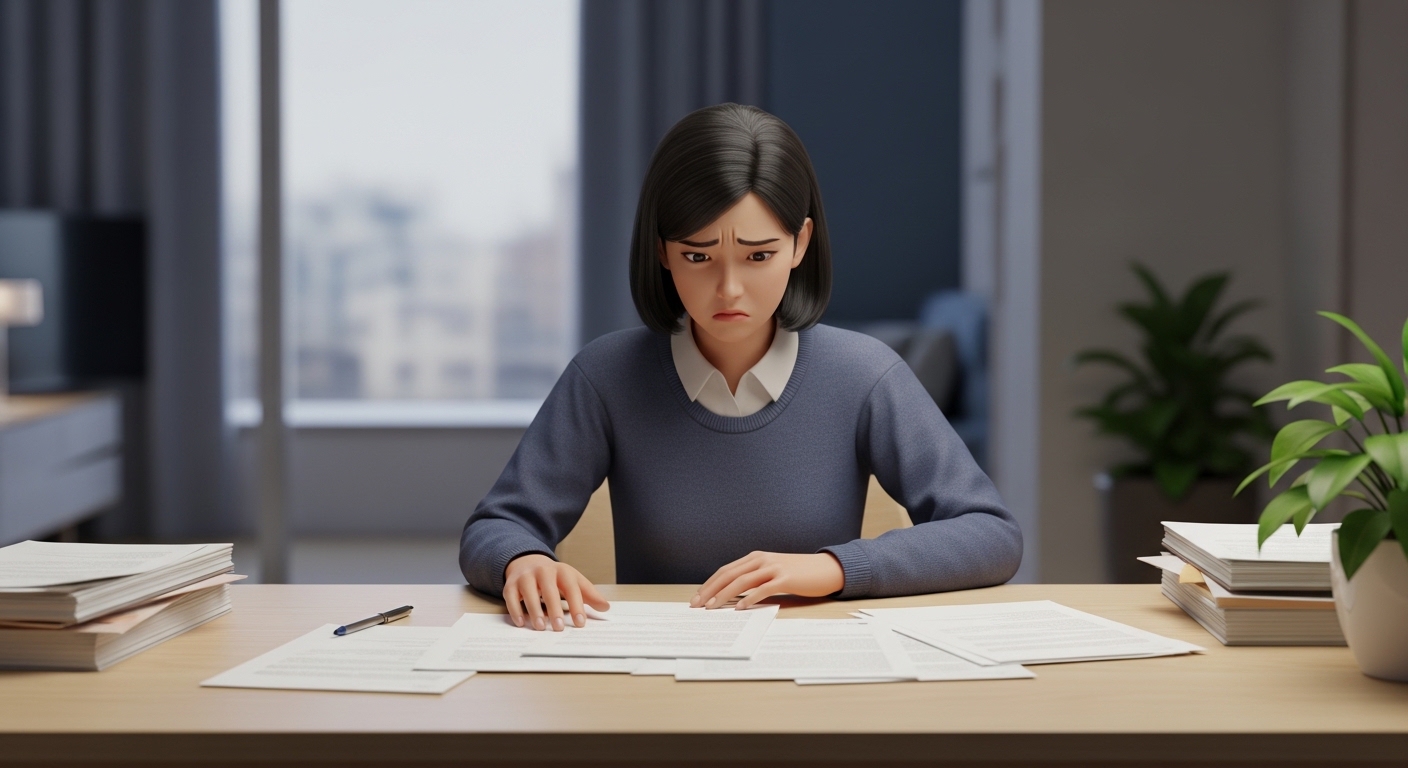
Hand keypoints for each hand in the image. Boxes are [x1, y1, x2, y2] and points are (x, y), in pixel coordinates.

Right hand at [503, 554, 608, 630]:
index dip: (576, 605)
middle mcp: (543, 571)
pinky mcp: (511, 584)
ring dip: (534, 611)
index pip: (572, 588)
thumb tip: (606, 607)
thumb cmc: (555, 578)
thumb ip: (589, 595)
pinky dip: (515, 610)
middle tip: (559, 628)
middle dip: (554, 609)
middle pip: (549, 590)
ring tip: (540, 627)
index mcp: (562, 571)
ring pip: (529, 592)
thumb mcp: (573, 581)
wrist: (528, 562)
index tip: (580, 623)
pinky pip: (511, 597)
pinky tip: (521, 623)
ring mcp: (526, 576)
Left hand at [691, 551, 844, 609]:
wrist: (826, 569)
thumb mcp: (772, 571)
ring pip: (742, 581)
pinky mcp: (786, 578)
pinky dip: (749, 599)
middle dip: (710, 590)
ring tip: (712, 608)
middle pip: (729, 575)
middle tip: (697, 605)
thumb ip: (754, 578)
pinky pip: (763, 589)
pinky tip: (740, 608)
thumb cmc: (798, 573)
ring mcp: (774, 568)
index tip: (697, 598)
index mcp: (756, 557)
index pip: (726, 570)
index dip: (709, 584)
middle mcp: (762, 560)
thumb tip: (732, 595)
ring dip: (724, 595)